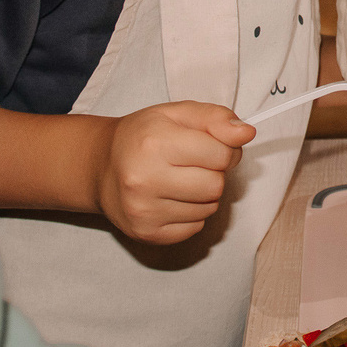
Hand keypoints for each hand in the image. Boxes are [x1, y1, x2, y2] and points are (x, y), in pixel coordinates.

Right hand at [94, 101, 252, 243]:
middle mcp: (145, 179)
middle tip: (194, 164)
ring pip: (208, 209)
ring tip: (180, 180)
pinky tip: (172, 199)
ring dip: (204, 195)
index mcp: (154, 142)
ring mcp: (144, 210)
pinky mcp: (146, 233)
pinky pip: (195, 228)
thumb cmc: (142, 136)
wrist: (100, 167)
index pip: (221, 154)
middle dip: (214, 173)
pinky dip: (192, 213)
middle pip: (216, 185)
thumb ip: (216, 118)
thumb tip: (247, 133)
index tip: (211, 146)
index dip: (224, 149)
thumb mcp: (177, 113)